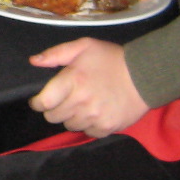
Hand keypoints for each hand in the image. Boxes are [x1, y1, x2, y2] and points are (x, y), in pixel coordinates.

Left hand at [29, 39, 147, 136]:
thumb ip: (56, 53)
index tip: (40, 100)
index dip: (38, 102)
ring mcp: (95, 117)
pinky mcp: (107, 127)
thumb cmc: (111, 59)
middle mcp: (81, 102)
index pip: (43, 103)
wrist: (146, 74)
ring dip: (71, 117)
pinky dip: (88, 125)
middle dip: (55, 108)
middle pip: (53, 117)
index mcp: (72, 81)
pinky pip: (88, 132)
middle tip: (66, 99)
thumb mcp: (84, 46)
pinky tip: (95, 112)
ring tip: (82, 104)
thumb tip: (33, 61)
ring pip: (70, 125)